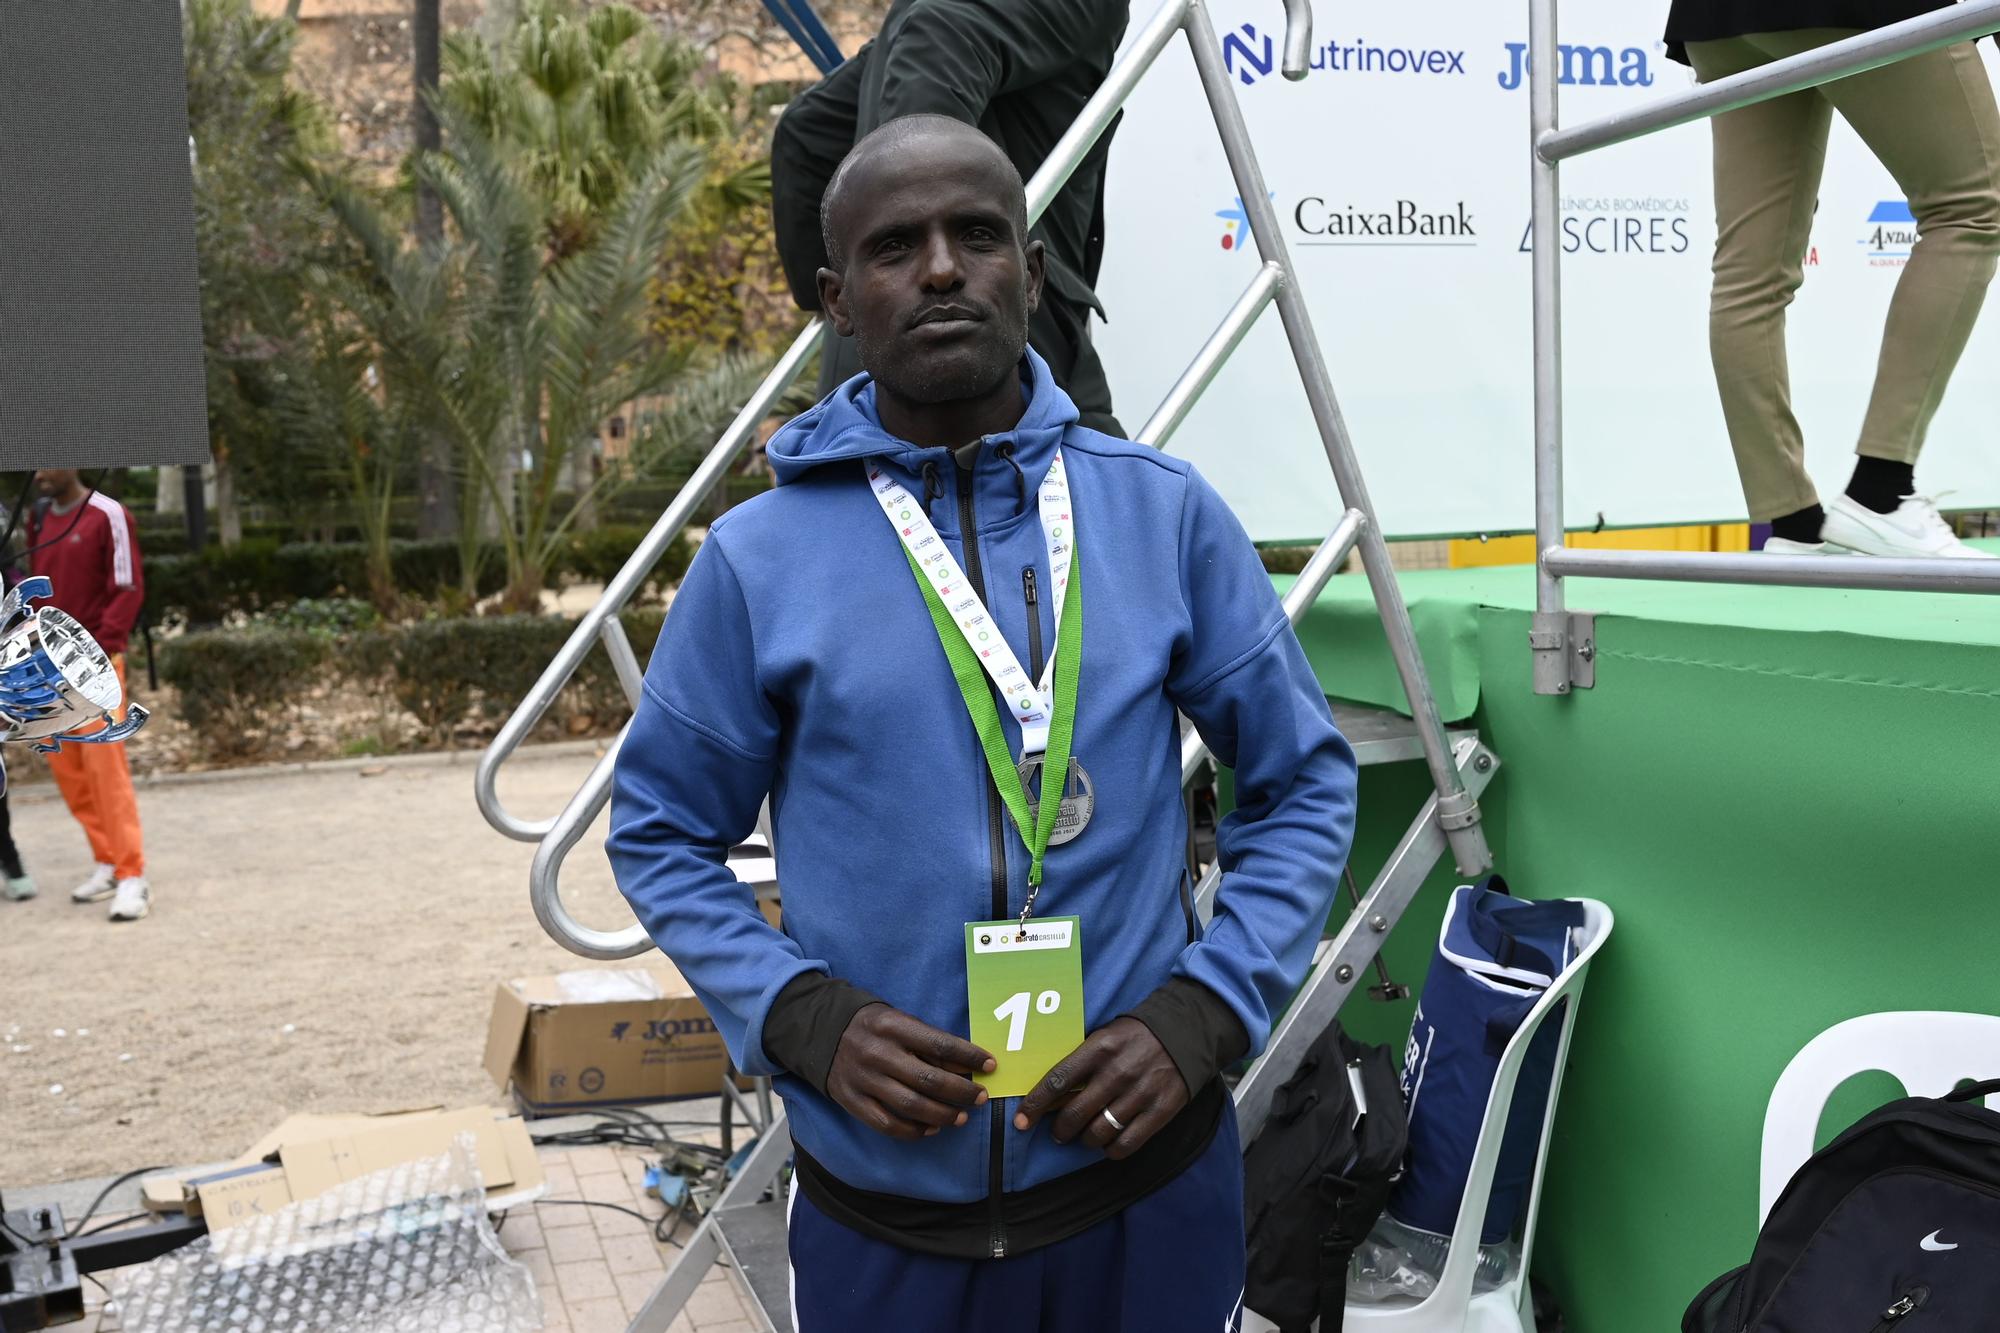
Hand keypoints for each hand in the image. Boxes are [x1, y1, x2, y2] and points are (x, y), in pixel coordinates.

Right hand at [826, 1004, 995, 1140]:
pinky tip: (931, 1129)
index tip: (990, 1064)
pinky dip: (914, 1131)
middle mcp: (877, 1053)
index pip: (939, 1044)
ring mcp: (863, 1079)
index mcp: (892, 1026)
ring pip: (911, 1106)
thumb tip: (965, 1066)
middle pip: (928, 1079)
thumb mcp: (898, 1020)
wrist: (820, 1032)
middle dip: (961, 1091)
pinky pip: (888, 1124)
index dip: (969, 1056)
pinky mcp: (851, 1101)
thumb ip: (926, 1041)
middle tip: (979, 1097)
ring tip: (961, 1117)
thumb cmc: (872, 1026)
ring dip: (942, 1115)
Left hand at [1013, 1017, 1187, 1159]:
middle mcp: (1117, 1072)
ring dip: (1085, 1140)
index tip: (1022, 1121)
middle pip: (1074, 1114)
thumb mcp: (1105, 1036)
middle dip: (1059, 1130)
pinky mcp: (1160, 1110)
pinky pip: (1126, 1144)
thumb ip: (1082, 1062)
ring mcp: (1140, 1092)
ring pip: (1098, 1132)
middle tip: (1059, 1133)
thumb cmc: (1136, 1036)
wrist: (1187, 1031)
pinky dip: (1111, 1150)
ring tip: (1086, 1136)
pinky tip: (1109, 1143)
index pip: (1057, 1081)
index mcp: (1098, 1048)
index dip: (1035, 1105)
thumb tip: (1053, 1094)